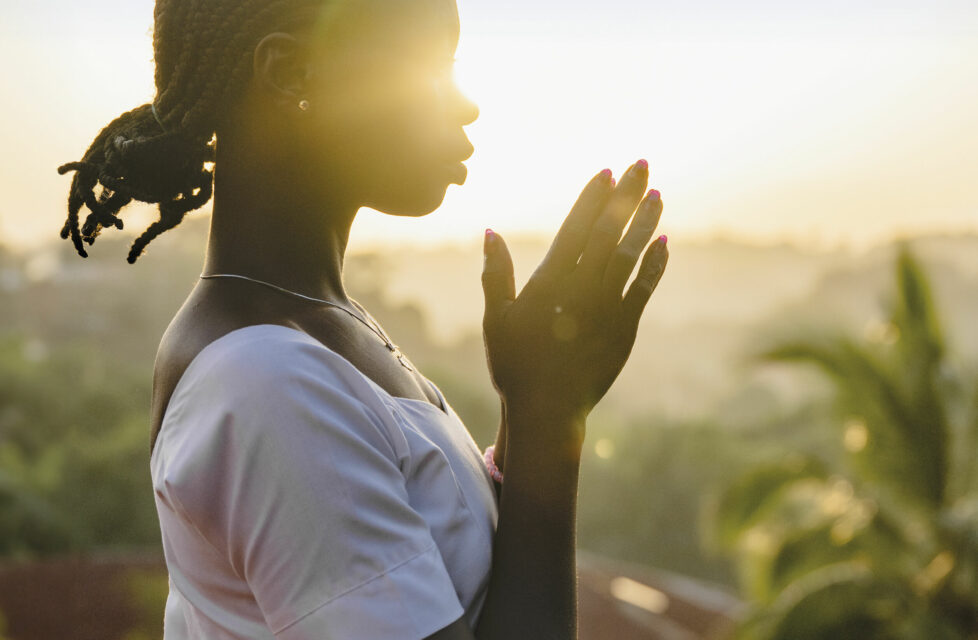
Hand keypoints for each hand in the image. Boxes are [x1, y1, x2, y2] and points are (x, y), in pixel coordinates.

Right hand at [481, 160, 668, 437]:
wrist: (548, 409)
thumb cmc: (515, 364)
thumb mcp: (497, 318)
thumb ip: (496, 273)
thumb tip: (490, 232)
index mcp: (551, 281)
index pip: (576, 228)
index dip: (593, 198)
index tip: (607, 172)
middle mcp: (583, 287)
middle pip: (609, 231)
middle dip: (626, 196)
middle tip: (641, 165)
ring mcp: (608, 306)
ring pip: (631, 254)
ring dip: (645, 221)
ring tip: (657, 194)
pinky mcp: (624, 327)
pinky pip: (644, 288)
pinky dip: (655, 264)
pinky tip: (664, 241)